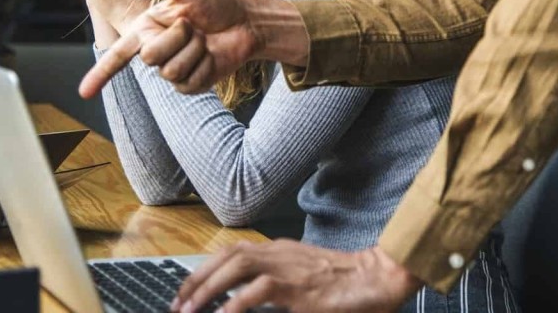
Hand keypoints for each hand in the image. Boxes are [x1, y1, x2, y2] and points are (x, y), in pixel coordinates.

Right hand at [78, 0, 261, 97]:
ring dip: (194, 50)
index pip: (118, 54)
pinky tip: (211, 55)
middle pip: (150, 56)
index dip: (100, 74)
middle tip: (192, 26)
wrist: (244, 22)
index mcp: (146, 29)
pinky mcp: (191, 85)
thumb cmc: (214, 2)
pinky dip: (204, 65)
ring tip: (203, 39)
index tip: (83, 93)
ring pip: (171, 70)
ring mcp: (173, 71)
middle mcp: (155, 51)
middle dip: (177, 37)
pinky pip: (189, 81)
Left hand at [171, 241, 421, 312]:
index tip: (186, 291)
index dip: (205, 269)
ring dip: (209, 288)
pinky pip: (260, 291)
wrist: (380, 278)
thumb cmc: (347, 282)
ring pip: (238, 266)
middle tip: (178, 304)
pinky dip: (236, 304)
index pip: (232, 251)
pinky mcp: (299, 288)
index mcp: (280, 251)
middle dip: (197, 279)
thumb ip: (278, 284)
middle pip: (228, 256)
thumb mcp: (306, 278)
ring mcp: (289, 268)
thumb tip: (247, 299)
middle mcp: (280, 253)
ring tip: (190, 310)